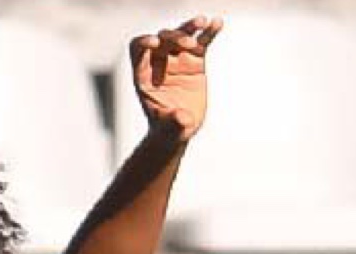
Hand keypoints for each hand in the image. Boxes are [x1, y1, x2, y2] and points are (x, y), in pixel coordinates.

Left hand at [130, 15, 221, 139]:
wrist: (180, 128)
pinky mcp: (194, 59)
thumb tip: (182, 118)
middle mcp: (158, 62)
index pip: (137, 49)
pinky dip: (209, 32)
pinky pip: (201, 41)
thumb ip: (173, 122)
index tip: (155, 43)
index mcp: (143, 74)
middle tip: (189, 44)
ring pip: (181, 34)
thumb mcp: (169, 128)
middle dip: (174, 37)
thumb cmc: (167, 129)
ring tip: (202, 22)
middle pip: (162, 39)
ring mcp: (176, 58)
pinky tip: (217, 23)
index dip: (144, 43)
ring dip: (189, 27)